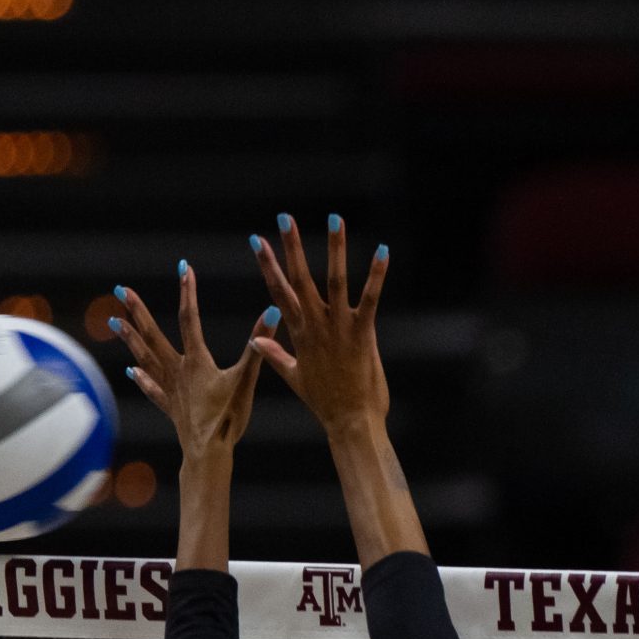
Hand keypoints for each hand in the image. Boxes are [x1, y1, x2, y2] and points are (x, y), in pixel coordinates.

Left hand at [113, 262, 266, 461]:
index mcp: (197, 361)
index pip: (191, 319)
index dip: (188, 292)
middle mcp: (178, 370)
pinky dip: (142, 377)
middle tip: (119, 290)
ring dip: (130, 338)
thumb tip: (272, 315)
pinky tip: (133, 370)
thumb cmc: (229, 417)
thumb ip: (258, 349)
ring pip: (145, 357)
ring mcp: (171, 388)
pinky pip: (152, 387)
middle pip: (153, 334)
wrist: (209, 451)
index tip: (184, 268)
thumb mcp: (247, 380)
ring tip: (115, 321)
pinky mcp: (171, 406)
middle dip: (137, 310)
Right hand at [249, 212, 389, 436]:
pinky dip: (376, 275)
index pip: (278, 291)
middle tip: (284, 217)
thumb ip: (275, 355)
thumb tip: (255, 340)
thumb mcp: (295, 377)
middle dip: (291, 247)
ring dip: (335, 249)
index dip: (267, 265)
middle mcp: (316, 325)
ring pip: (334, 280)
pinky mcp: (363, 333)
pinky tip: (383, 252)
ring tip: (334, 219)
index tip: (257, 241)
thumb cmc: (325, 402)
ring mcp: (339, 327)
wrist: (350, 420)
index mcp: (299, 333)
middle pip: (299, 279)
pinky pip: (370, 298)